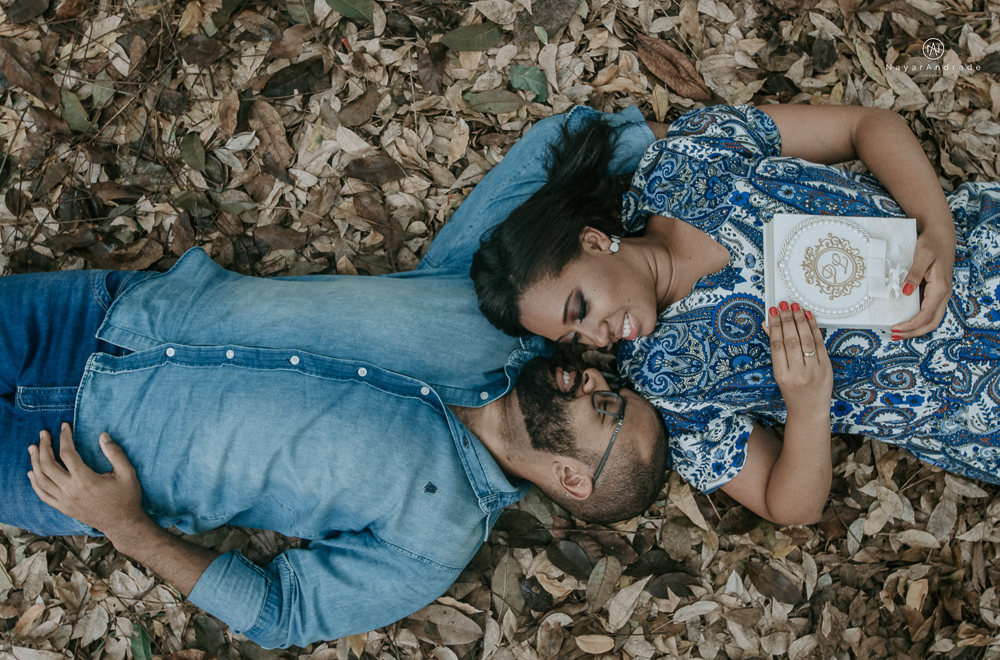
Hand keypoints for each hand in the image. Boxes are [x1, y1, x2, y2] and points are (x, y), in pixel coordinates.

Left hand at [28, 424, 147, 534]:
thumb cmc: (127, 497)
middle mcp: (71, 490)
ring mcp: (65, 501)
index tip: (64, 426)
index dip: (64, 437)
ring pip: (41, 479)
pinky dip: (35, 483)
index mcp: (86, 480)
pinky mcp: (64, 508)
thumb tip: (103, 435)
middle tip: (43, 433)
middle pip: (48, 465)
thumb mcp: (128, 473)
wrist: (123, 523)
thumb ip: (115, 453)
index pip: (67, 453)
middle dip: (44, 446)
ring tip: (33, 448)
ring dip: (35, 462)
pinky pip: (43, 495)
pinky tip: (32, 473)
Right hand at [764, 302, 832, 411]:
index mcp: (782, 374)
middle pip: (791, 340)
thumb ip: (776, 350)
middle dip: (787, 319)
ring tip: (795, 307)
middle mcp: (798, 372)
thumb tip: (769, 326)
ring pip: (806, 340)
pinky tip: (808, 317)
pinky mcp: (826, 367)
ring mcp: (814, 369)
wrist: (809, 410)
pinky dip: (814, 328)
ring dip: (800, 321)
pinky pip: (820, 343)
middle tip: (783, 305)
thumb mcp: (779, 373)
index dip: (774, 326)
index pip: (777, 344)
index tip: (772, 312)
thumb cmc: (792, 392)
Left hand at [891, 225, 955, 339]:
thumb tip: (906, 291)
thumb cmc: (931, 244)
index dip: (911, 325)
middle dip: (913, 332)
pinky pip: (926, 311)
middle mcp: (942, 295)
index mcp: (941, 288)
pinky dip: (915, 319)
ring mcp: (939, 295)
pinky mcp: (933, 292)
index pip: (927, 315)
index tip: (895, 328)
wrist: (940, 236)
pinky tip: (902, 319)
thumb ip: (914, 273)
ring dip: (915, 328)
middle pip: (931, 323)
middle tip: (894, 335)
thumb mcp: (922, 255)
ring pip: (930, 319)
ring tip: (897, 332)